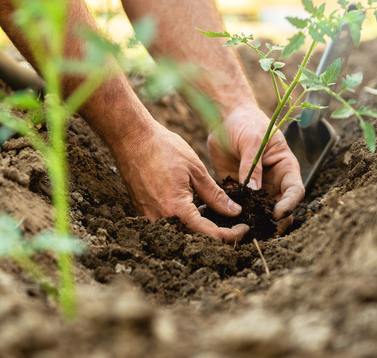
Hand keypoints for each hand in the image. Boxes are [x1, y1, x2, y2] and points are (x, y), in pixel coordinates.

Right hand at [113, 122, 248, 241]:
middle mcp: (160, 219)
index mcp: (176, 210)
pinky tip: (195, 205)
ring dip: (201, 227)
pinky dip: (185, 220)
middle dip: (218, 233)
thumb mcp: (196, 170)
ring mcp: (148, 217)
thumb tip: (234, 211)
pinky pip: (169, 224)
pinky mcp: (143, 211)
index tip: (245, 227)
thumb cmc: (163, 148)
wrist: (131, 138)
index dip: (232, 235)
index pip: (210, 235)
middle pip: (195, 238)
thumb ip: (216, 195)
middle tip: (234, 222)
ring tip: (214, 211)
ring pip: (182, 233)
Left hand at [208, 105, 304, 231]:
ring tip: (245, 230)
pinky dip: (235, 214)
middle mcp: (273, 181)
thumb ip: (252, 166)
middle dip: (275, 221)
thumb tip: (254, 192)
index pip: (295, 191)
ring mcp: (256, 187)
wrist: (225, 117)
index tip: (277, 213)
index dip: (289, 204)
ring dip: (255, 220)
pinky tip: (226, 221)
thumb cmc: (246, 122)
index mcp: (285, 167)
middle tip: (264, 230)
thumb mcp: (252, 141)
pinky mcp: (238, 188)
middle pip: (280, 207)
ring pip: (261, 211)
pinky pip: (239, 205)